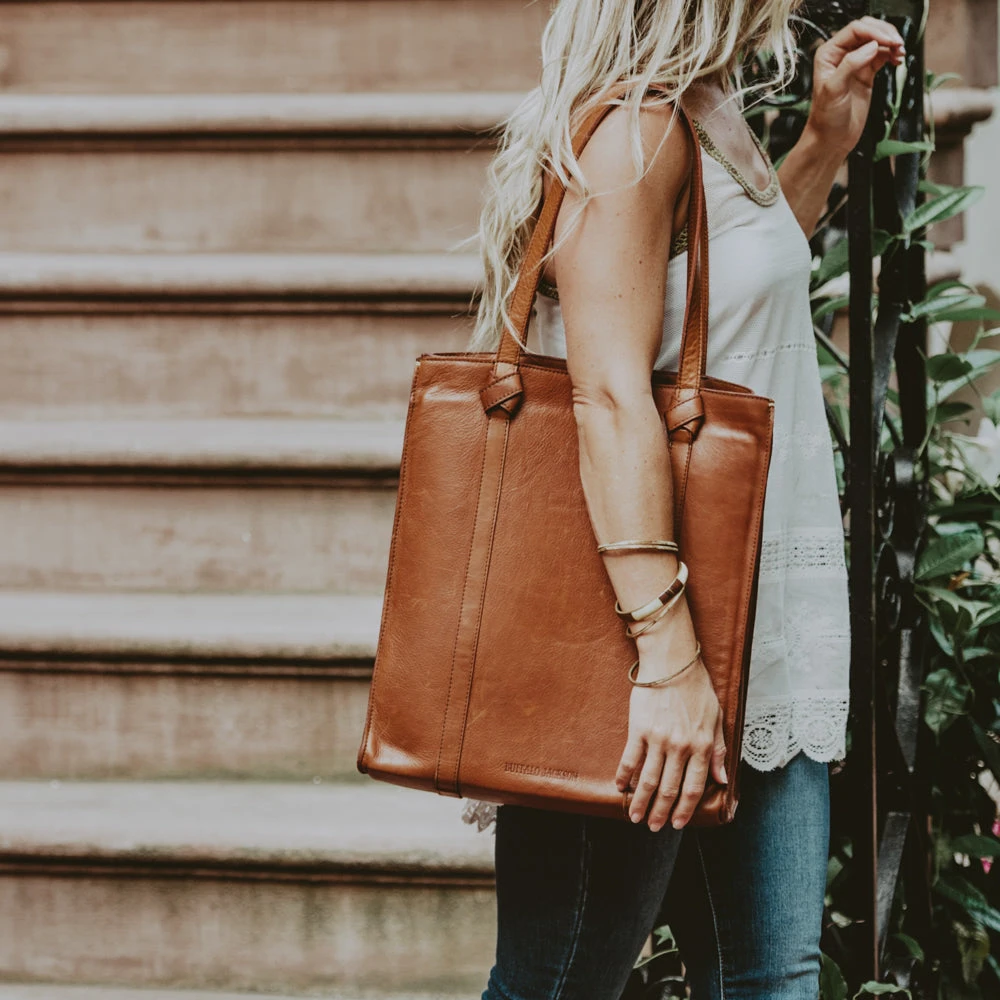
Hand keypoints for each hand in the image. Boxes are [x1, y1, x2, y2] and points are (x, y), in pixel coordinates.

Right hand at [615, 650, 726, 831]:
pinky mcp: (639, 728)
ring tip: (635, 816)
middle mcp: (680, 746)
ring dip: (641, 801)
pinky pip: (630, 758)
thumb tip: (723, 780)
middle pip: (669, 788)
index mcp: (701, 745)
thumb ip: (719, 751)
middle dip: (661, 812)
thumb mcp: (716, 719)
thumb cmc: (697, 688)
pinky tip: (620, 787)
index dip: (685, 808)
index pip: (694, 786)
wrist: (672, 662)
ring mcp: (658, 738)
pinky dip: (624, 775)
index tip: (678, 823)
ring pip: (648, 779)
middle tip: (653, 827)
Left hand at [806, 16, 905, 156]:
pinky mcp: (866, 73)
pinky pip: (882, 55)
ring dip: (891, 43)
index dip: (874, 31)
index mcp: (828, 54)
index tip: (889, 41)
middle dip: (885, 34)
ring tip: (900, 53)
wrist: (831, 139)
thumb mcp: (834, 89)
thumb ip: (850, 65)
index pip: (855, 30)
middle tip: (898, 44)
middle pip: (868, 30)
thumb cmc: (826, 118)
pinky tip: (898, 60)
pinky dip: (892, 54)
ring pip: (877, 41)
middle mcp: (840, 55)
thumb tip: (872, 47)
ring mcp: (855, 63)